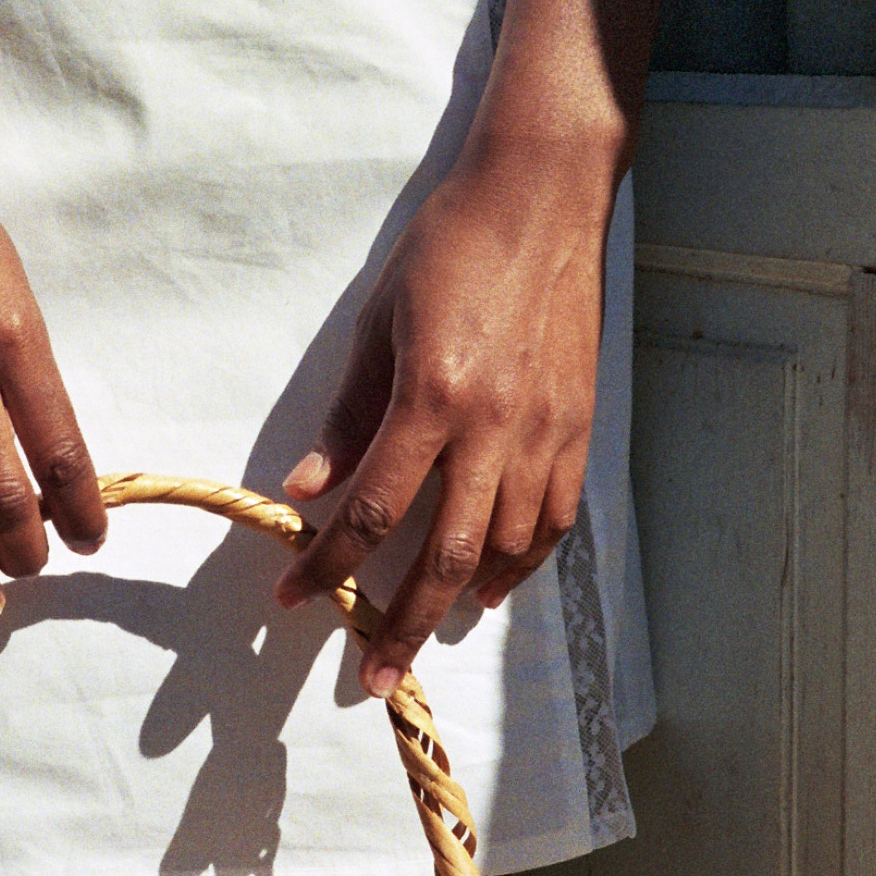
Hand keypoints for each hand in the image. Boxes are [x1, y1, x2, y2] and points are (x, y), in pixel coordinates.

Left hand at [274, 134, 612, 696]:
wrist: (542, 198)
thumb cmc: (449, 246)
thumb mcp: (377, 322)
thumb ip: (347, 414)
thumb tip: (307, 486)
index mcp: (434, 397)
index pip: (371, 509)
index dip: (329, 564)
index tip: (295, 596)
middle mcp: (496, 426)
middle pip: (445, 556)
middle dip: (400, 624)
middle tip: (371, 676)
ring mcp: (547, 431)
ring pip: (507, 549)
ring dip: (461, 602)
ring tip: (421, 633)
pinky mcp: (580, 424)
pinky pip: (555, 518)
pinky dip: (524, 563)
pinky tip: (494, 586)